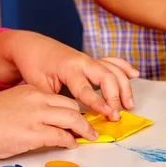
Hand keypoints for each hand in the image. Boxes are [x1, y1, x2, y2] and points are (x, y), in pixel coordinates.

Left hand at [0, 31, 138, 120]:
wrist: (31, 46)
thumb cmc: (33, 66)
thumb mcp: (38, 87)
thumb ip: (55, 102)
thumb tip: (69, 121)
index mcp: (68, 67)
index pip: (86, 89)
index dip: (98, 103)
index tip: (108, 114)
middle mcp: (83, 61)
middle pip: (107, 77)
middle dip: (115, 98)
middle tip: (116, 116)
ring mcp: (89, 59)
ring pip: (114, 70)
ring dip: (124, 87)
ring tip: (129, 105)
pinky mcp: (92, 60)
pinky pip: (112, 61)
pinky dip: (125, 67)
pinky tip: (134, 75)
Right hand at [0, 85, 98, 158]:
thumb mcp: (11, 104)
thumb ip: (29, 110)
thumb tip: (44, 125)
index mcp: (31, 91)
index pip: (60, 98)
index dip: (72, 109)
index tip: (78, 117)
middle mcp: (37, 100)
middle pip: (72, 106)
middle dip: (83, 118)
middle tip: (89, 129)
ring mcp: (37, 116)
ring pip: (73, 119)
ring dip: (84, 130)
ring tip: (90, 137)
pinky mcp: (35, 133)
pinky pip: (62, 136)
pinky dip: (70, 141)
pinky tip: (71, 145)